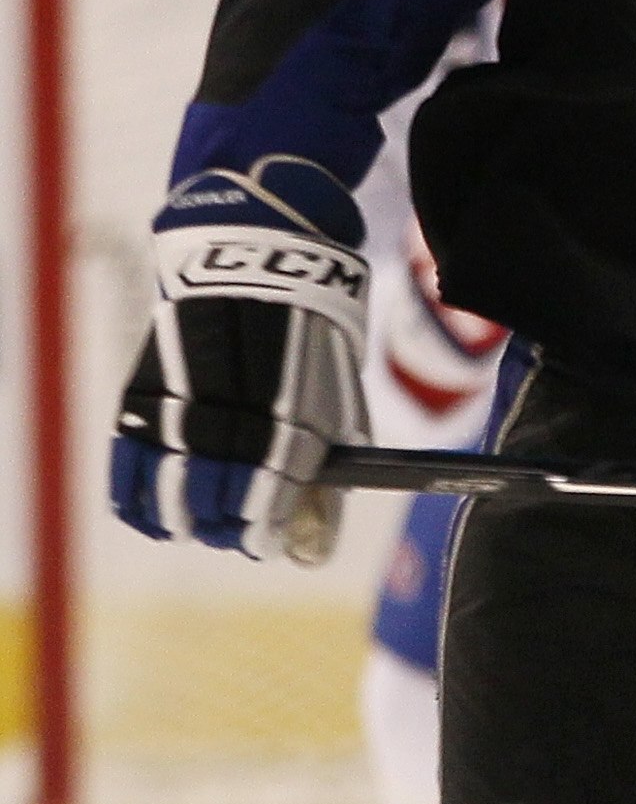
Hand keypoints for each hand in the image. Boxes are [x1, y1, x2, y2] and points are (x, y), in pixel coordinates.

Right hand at [109, 156, 370, 563]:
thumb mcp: (338, 403)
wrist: (258, 259)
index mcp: (288, 422)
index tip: (263, 542)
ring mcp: (184, 401)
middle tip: (229, 530)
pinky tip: (148, 515)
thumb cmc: (311, 343)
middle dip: (223, 528)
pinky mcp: (147, 387)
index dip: (261, 535)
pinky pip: (130, 458)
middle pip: (214, 504)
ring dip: (180, 519)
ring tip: (191, 526)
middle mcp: (232, 415)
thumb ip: (325, 474)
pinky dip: (135, 494)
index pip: (265, 505)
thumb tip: (310, 544)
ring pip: (169, 488)